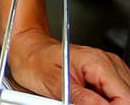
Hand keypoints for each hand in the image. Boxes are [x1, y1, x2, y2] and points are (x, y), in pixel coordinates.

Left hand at [9, 28, 129, 104]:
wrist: (27, 49)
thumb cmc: (34, 60)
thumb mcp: (53, 82)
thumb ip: (81, 99)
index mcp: (98, 63)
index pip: (125, 98)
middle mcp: (109, 64)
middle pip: (127, 98)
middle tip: (79, 104)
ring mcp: (110, 69)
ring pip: (124, 97)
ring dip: (108, 104)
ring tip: (81, 100)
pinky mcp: (107, 76)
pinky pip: (116, 95)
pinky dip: (105, 102)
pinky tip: (88, 100)